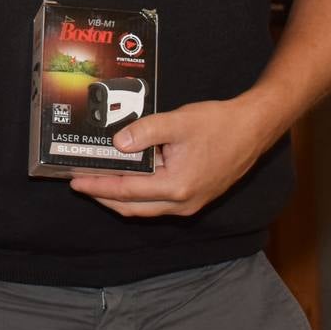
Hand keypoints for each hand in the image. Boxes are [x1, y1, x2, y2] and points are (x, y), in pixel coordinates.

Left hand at [68, 95, 282, 217]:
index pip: (126, 192)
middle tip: (81, 183)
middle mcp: (182, 203)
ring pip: (145, 207)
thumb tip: (117, 144)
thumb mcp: (177, 122)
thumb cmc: (220, 124)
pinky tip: (129, 176)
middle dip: (104, 197)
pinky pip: (158, 201)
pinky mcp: (196, 195)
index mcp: (176, 187)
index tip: (75, 182)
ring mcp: (191, 203)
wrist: (254, 128)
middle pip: (132, 207)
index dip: (97, 187)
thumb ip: (145, 132)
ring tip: (99, 180)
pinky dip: (139, 193)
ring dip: (121, 197)